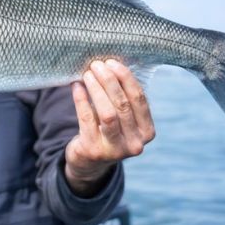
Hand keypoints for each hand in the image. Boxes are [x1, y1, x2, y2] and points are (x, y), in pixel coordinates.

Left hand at [65, 59, 154, 196]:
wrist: (90, 162)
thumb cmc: (108, 130)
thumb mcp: (123, 118)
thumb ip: (123, 97)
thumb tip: (111, 64)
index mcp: (147, 131)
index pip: (139, 99)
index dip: (126, 78)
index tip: (112, 62)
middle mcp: (135, 143)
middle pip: (123, 105)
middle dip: (109, 81)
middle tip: (97, 64)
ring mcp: (115, 150)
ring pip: (107, 114)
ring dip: (97, 89)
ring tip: (87, 74)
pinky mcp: (94, 151)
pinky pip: (87, 119)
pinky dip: (81, 100)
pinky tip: (77, 86)